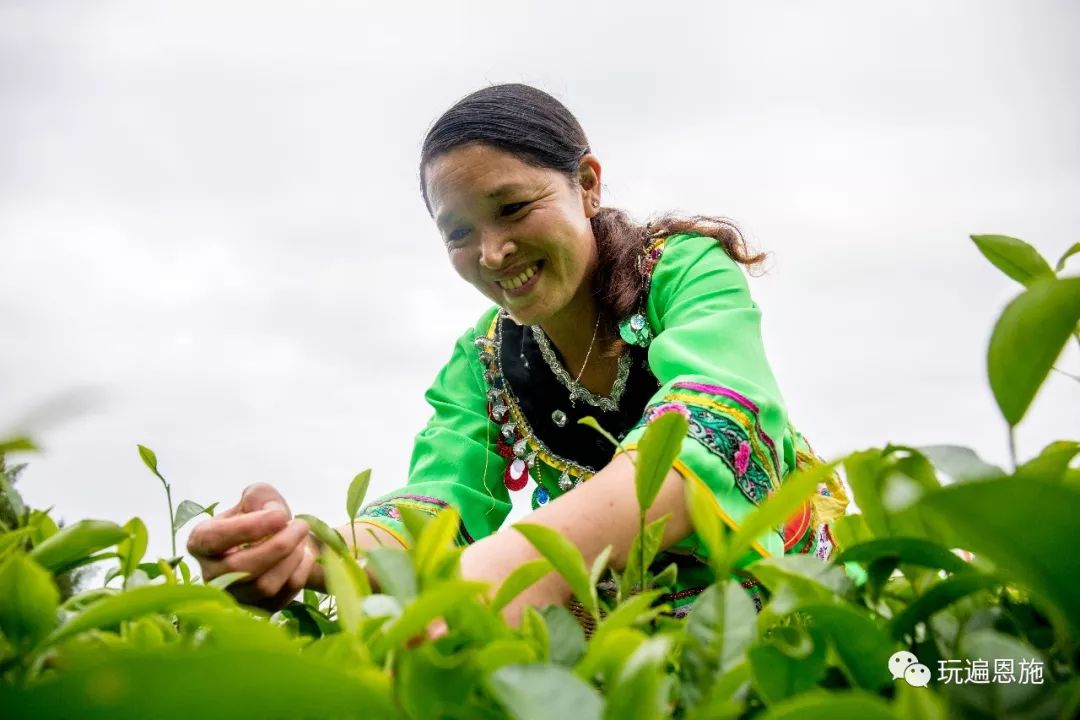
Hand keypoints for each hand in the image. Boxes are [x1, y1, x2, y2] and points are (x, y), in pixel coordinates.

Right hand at [187, 482, 315, 610]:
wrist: (281, 541)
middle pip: (241, 568)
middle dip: (279, 545)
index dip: (248, 528)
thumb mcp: (257, 497)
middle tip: (301, 525)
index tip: (280, 516)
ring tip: (301, 538)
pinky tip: (304, 555)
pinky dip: (299, 573)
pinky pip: (281, 597)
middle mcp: (210, 574)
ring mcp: (232, 596)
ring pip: (264, 586)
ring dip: (291, 559)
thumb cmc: (263, 517)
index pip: (214, 539)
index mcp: (200, 542)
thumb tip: (273, 515)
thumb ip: (260, 497)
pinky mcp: (256, 610)